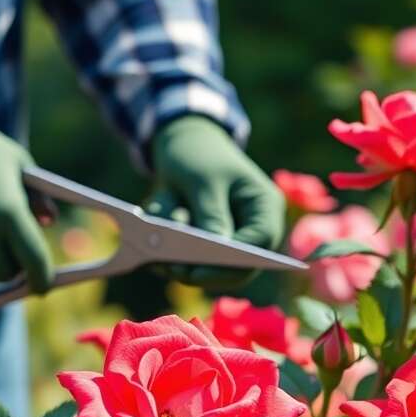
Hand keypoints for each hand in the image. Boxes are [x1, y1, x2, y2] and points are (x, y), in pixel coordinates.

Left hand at [148, 115, 285, 288]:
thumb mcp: (202, 179)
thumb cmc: (198, 155)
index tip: (199, 271)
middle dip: (201, 270)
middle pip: (235, 269)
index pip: (259, 245)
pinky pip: (186, 264)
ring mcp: (228, 242)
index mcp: (265, 207)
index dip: (232, 263)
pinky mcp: (205, 249)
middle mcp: (252, 230)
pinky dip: (166, 255)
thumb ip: (211, 213)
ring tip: (155, 241)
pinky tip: (150, 238)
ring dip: (177, 260)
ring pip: (207, 270)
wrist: (180, 145)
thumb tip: (217, 247)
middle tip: (169, 269)